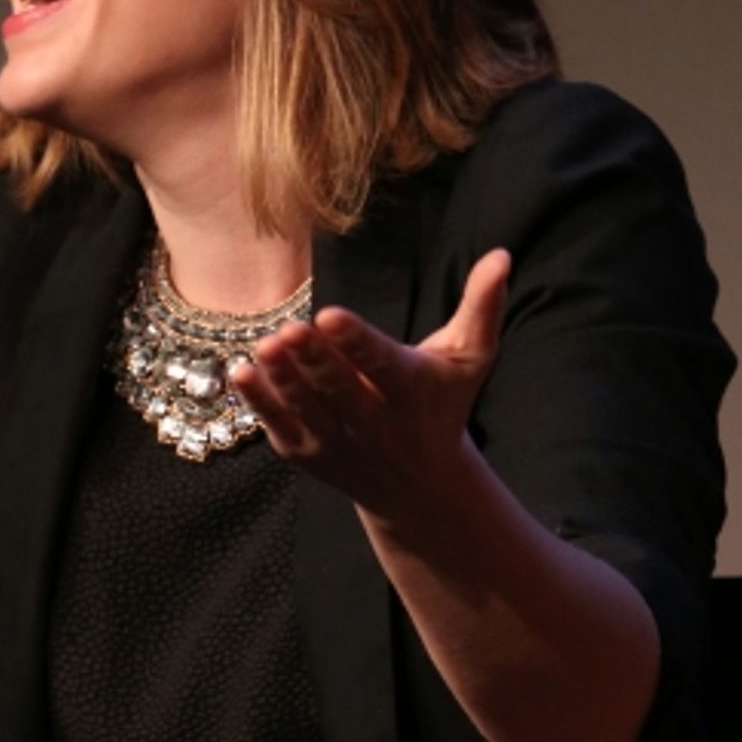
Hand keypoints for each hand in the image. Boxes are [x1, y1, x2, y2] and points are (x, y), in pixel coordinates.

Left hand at [230, 248, 511, 520]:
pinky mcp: (309, 455)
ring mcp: (340, 443)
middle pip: (341, 391)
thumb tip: (502, 254)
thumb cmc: (443, 404)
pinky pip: (281, 429)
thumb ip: (482, 308)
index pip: (383, 364)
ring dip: (284, 380)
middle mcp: (376, 423)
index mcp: (411, 391)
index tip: (331, 314)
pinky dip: (261, 404)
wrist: (422, 487)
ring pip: (308, 412)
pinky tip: (240, 373)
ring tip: (265, 345)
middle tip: (290, 329)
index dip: (357, 342)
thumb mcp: (468, 359)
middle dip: (316, 362)